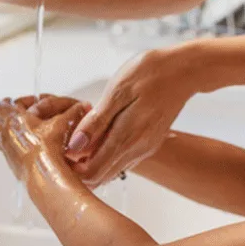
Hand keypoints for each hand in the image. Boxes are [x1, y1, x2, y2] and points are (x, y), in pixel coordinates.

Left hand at [0, 95, 90, 182]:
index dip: (14, 101)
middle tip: (16, 113)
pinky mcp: (9, 161)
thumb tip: (84, 105)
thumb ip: (73, 112)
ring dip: (2, 129)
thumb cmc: (50, 149)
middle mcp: (5, 132)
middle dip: (2, 114)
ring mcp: (5, 148)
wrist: (44, 175)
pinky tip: (24, 145)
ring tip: (18, 129)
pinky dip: (9, 143)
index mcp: (14, 119)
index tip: (27, 102)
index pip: (4, 104)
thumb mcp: (63, 124)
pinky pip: (2, 147)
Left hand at [65, 49, 195, 186]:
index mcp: (127, 138)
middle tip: (64, 141)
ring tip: (80, 133)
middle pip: (100, 176)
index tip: (58, 148)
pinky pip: (122, 157)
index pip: (92, 173)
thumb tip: (74, 148)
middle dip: (78, 166)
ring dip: (92, 159)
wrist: (186, 69)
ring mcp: (145, 148)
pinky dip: (106, 152)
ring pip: (111, 168)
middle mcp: (137, 150)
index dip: (70, 168)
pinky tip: (99, 131)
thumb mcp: (118, 90)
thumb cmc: (151, 73)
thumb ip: (97, 122)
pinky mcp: (149, 142)